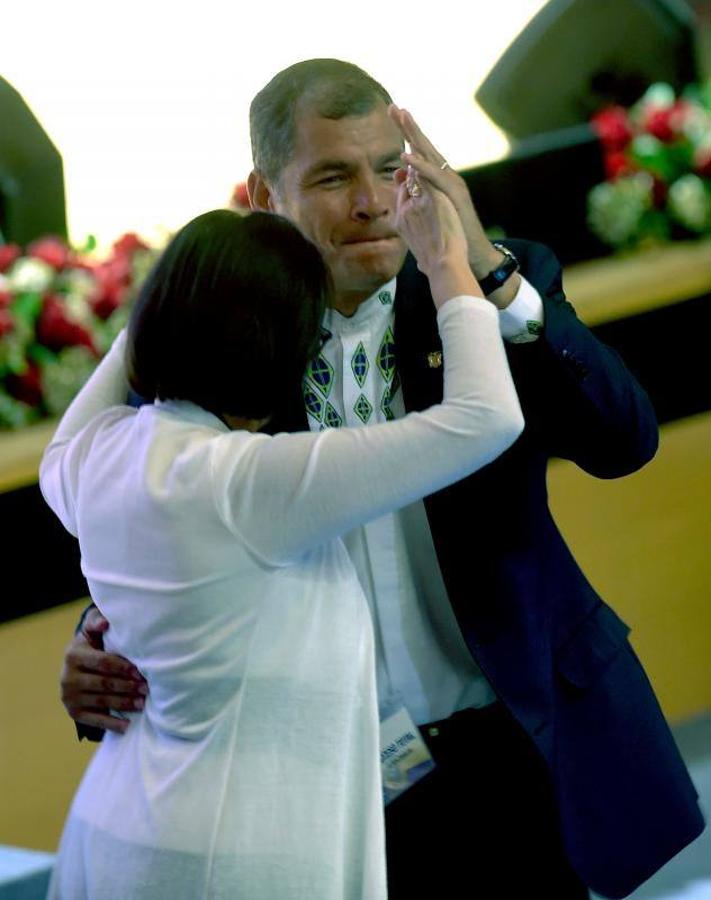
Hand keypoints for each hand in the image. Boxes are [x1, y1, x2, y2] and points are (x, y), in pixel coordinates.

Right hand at [61, 611, 146, 734]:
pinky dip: (112, 723)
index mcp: (73, 654)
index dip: (123, 667)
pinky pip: (95, 719)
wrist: (75, 666)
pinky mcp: (74, 712)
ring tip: (143, 703)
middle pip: (104, 683)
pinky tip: (128, 725)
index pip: (102, 662)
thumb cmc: (92, 644)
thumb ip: (97, 621)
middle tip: (148, 688)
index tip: (141, 671)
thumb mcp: (91, 630)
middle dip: (128, 686)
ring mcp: (69, 696)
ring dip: (124, 703)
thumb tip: (105, 622)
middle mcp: (68, 677)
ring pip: (102, 701)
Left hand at [389, 105, 519, 306]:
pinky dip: (420, 167)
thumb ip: (415, 189)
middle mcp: (447, 177)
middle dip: (408, 126)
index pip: (420, 153)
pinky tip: (406, 157)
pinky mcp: (453, 195)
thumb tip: (400, 175)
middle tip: (394, 106)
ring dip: (414, 137)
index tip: (393, 115)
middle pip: (425, 146)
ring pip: (430, 156)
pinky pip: (433, 179)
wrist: (472, 253)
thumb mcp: (428, 208)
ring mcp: (451, 184)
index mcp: (439, 180)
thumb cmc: (451, 235)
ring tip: (401, 118)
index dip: (406, 134)